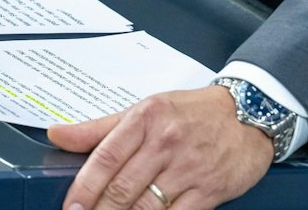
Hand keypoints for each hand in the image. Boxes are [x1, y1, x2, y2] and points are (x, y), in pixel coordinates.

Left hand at [46, 85, 271, 209]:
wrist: (250, 113)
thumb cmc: (194, 112)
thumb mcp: (145, 109)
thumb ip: (100, 128)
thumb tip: (57, 134)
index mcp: (146, 118)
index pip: (106, 157)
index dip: (84, 187)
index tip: (71, 207)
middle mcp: (166, 141)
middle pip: (122, 188)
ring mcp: (188, 168)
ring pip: (146, 207)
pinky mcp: (208, 190)